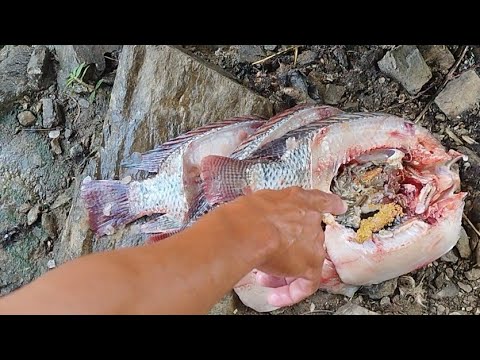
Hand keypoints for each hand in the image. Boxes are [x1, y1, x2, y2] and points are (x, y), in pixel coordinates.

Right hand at [225, 187, 346, 307]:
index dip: (330, 205)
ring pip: (304, 262)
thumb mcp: (257, 202)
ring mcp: (313, 242)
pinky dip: (291, 292)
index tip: (338, 206)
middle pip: (307, 239)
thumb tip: (257, 220)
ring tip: (264, 279)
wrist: (249, 229)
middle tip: (269, 260)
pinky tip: (277, 296)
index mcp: (299, 200)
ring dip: (283, 273)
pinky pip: (306, 283)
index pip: (321, 201)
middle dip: (286, 252)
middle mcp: (311, 219)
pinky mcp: (311, 264)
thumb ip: (267, 211)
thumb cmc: (246, 215)